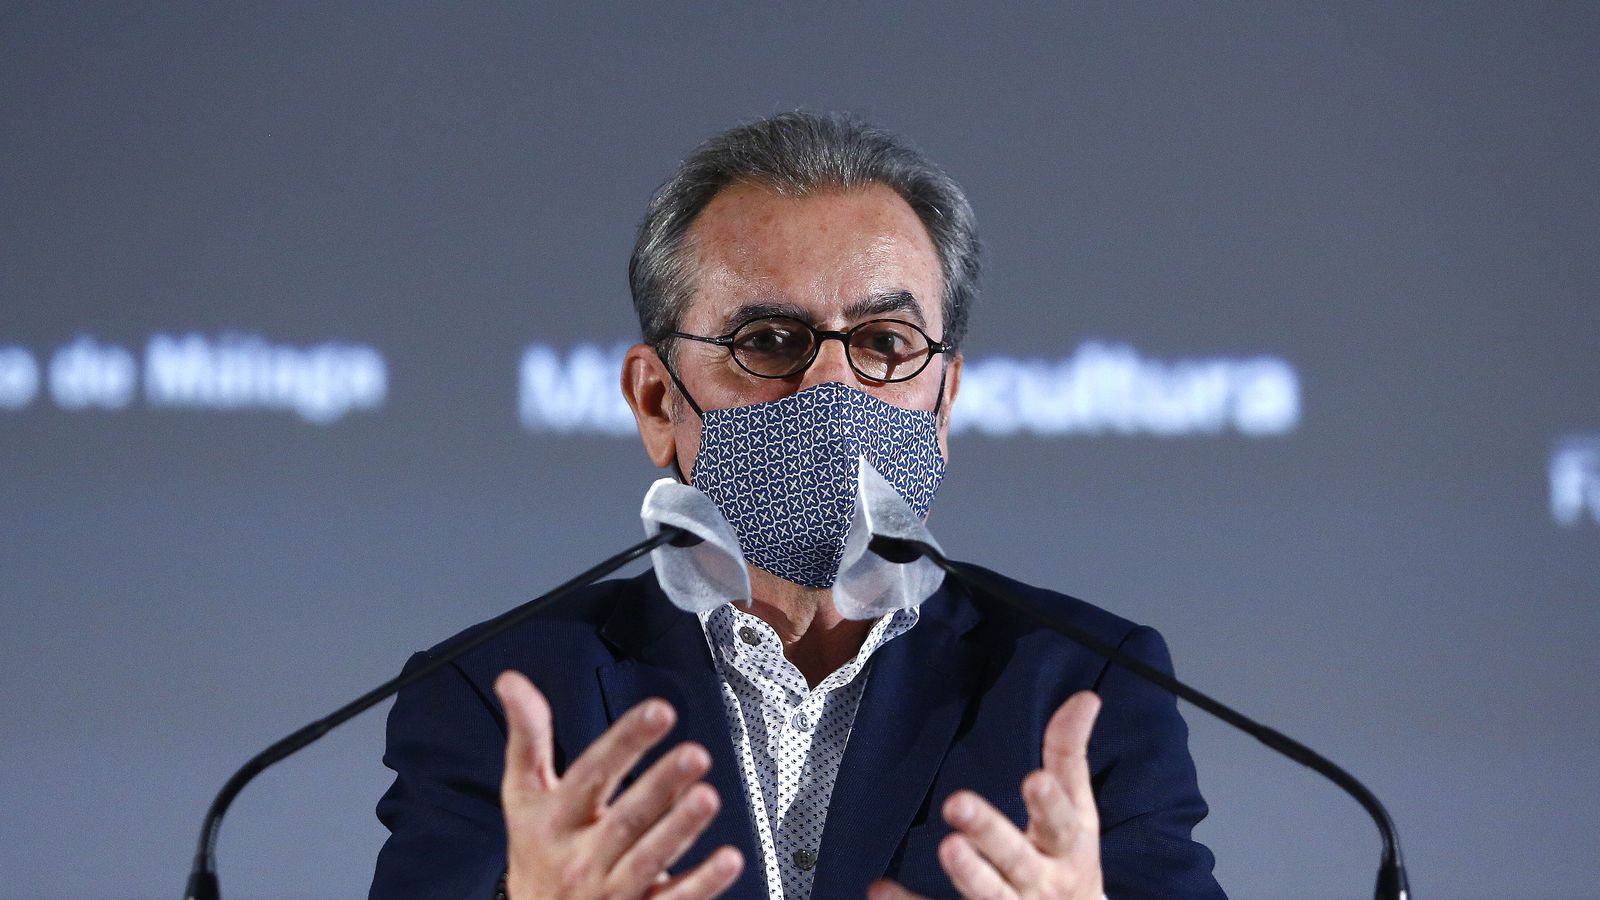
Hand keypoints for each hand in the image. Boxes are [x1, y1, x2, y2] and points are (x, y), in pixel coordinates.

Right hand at [494, 670, 743, 899]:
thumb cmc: (537, 854)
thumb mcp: (522, 797)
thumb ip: (527, 739)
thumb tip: (513, 682)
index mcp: (556, 820)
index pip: (590, 774)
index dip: (625, 742)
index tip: (658, 712)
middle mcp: (583, 856)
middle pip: (626, 819)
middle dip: (661, 785)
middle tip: (694, 755)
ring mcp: (612, 889)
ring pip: (650, 859)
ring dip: (681, 828)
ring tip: (707, 797)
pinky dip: (703, 882)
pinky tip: (728, 859)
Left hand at [868, 691, 1103, 899]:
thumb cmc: (1069, 861)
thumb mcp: (1079, 811)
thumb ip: (1071, 756)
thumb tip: (1085, 698)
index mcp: (1066, 847)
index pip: (1060, 822)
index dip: (1048, 803)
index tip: (1034, 779)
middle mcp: (1040, 880)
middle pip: (1016, 857)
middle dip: (990, 832)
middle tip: (958, 802)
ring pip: (988, 893)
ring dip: (967, 873)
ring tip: (947, 846)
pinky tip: (881, 889)